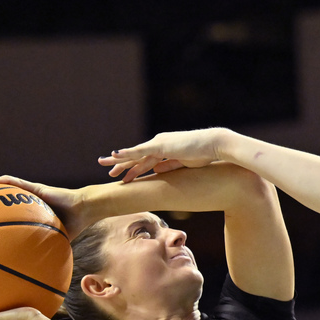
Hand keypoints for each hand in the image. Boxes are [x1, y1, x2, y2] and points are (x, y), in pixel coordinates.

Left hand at [0, 175, 92, 239]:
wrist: (84, 209)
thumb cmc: (76, 224)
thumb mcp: (59, 238)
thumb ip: (50, 248)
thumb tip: (43, 267)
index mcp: (37, 214)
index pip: (16, 215)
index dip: (2, 216)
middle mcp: (34, 202)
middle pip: (10, 201)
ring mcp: (35, 194)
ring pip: (11, 189)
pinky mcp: (38, 188)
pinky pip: (20, 183)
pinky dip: (8, 181)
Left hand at [98, 129, 224, 182]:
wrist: (214, 144)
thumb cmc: (204, 154)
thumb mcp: (183, 163)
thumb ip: (169, 166)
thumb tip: (156, 171)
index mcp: (165, 149)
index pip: (144, 160)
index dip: (132, 167)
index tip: (122, 174)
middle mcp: (159, 144)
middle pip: (135, 156)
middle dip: (120, 162)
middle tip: (106, 167)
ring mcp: (158, 144)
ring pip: (134, 154)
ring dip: (119, 160)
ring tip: (105, 164)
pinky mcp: (160, 145)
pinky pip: (140, 151)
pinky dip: (127, 154)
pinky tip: (115, 155)